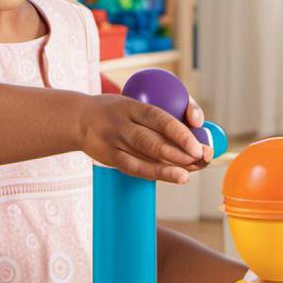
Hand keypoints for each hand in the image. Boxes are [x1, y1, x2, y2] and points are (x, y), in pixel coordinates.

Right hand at [80, 94, 212, 183]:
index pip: (160, 119)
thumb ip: (160, 117)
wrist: (79, 119)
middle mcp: (122, 124)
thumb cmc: (118, 113)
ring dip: (170, 168)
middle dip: (182, 154)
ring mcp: (114, 141)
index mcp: (133, 107)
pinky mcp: (108, 157)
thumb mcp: (135, 105)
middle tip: (203, 159)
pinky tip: (174, 177)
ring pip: (145, 157)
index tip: (198, 146)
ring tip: (190, 174)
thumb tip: (197, 130)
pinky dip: (155, 173)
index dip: (181, 133)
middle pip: (154, 142)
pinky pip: (133, 168)